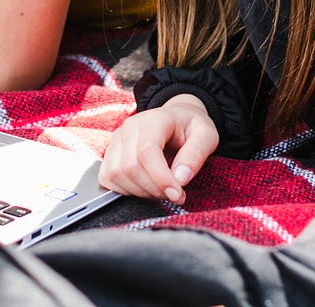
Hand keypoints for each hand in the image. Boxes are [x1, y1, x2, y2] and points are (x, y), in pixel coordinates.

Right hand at [98, 94, 218, 203]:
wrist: (177, 119)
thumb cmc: (191, 128)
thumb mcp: (207, 135)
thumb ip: (196, 154)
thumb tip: (180, 178)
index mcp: (154, 119)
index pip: (147, 152)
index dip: (161, 178)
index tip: (178, 195)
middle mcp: (129, 127)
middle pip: (130, 166)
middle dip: (153, 189)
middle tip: (174, 194)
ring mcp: (116, 140)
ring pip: (116, 175)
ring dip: (140, 191)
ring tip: (161, 189)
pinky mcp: (110, 154)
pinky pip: (108, 178)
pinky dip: (125, 190)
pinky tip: (145, 187)